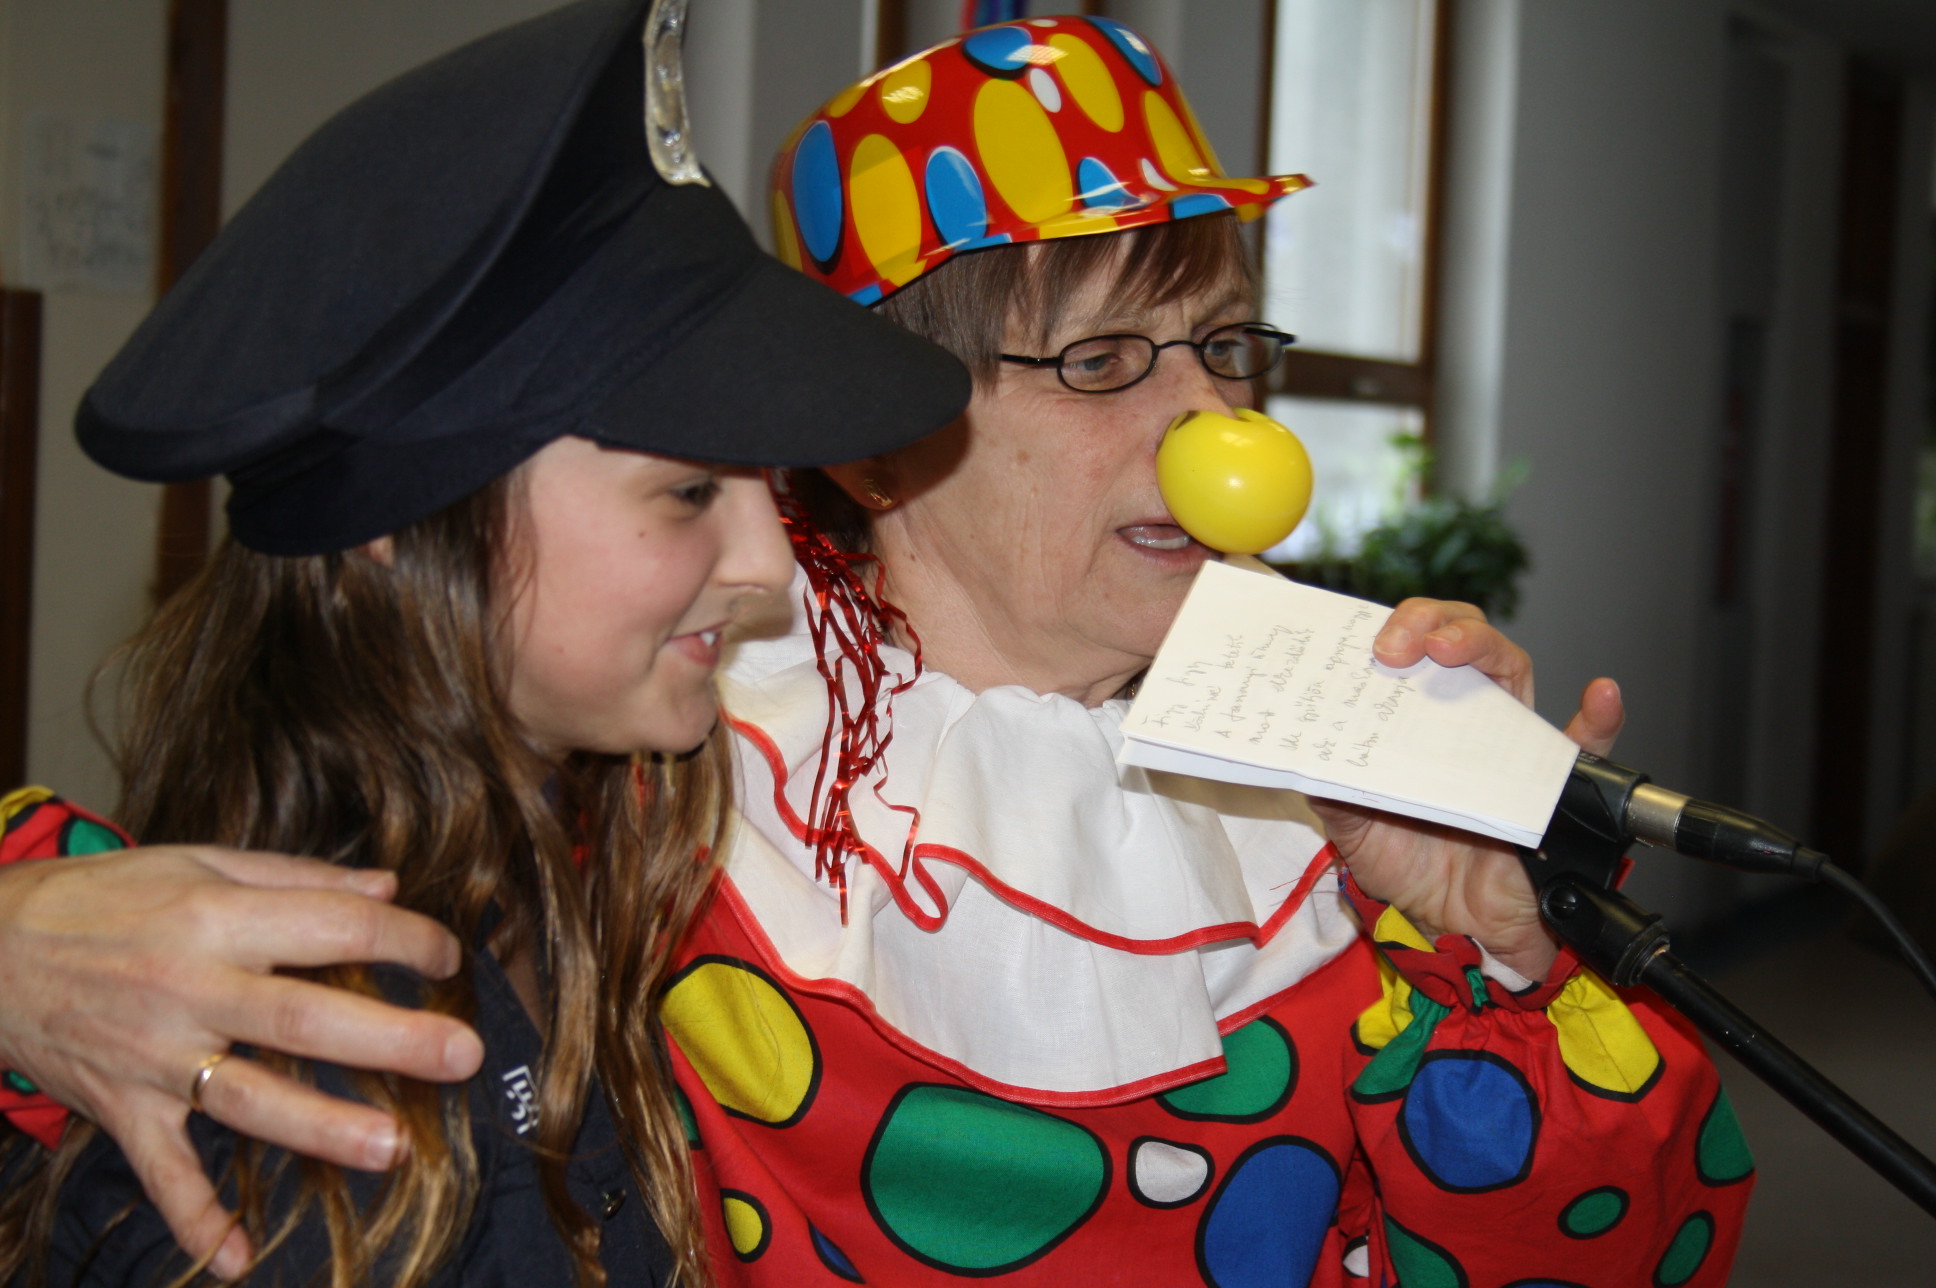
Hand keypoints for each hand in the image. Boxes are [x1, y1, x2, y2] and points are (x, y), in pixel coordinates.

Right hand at [0, 847, 483, 1276]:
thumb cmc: (108, 899)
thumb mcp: (200, 864)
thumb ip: (297, 879)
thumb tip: (386, 889)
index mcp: (217, 919)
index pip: (330, 928)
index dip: (400, 940)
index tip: (449, 957)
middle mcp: (191, 989)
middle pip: (302, 1020)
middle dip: (388, 1040)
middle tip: (462, 1056)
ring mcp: (155, 1056)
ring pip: (248, 1098)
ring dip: (321, 1127)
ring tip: (392, 1148)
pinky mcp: (122, 1108)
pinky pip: (163, 1171)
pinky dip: (196, 1218)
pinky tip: (239, 1260)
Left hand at [1306, 598, 1625, 980]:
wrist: (1448, 926)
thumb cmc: (1407, 864)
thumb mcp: (1349, 823)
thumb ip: (1327, 783)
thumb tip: (1304, 746)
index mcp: (1415, 715)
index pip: (1413, 645)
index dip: (1394, 626)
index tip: (1368, 639)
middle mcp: (1466, 716)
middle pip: (1462, 640)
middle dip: (1430, 623)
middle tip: (1398, 646)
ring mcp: (1510, 742)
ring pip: (1511, 669)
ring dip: (1482, 647)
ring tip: (1451, 650)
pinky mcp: (1552, 783)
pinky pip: (1588, 747)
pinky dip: (1600, 718)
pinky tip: (1600, 695)